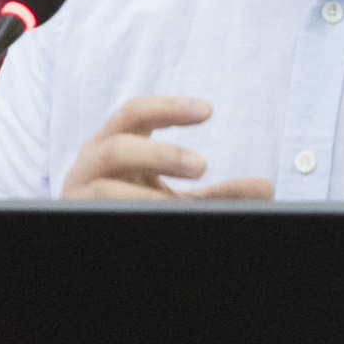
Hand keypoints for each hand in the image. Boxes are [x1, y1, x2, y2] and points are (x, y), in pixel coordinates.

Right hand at [61, 95, 275, 201]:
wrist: (96, 234)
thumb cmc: (132, 206)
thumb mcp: (175, 195)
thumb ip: (216, 193)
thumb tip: (265, 188)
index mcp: (116, 141)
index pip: (137, 112)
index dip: (169, 108)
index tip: (208, 111)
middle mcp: (93, 161)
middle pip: (119, 146)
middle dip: (160, 154)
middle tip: (202, 165)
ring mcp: (80, 191)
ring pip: (105, 188)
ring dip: (146, 197)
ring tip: (181, 206)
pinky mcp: (78, 214)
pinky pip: (102, 212)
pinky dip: (135, 213)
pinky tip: (161, 219)